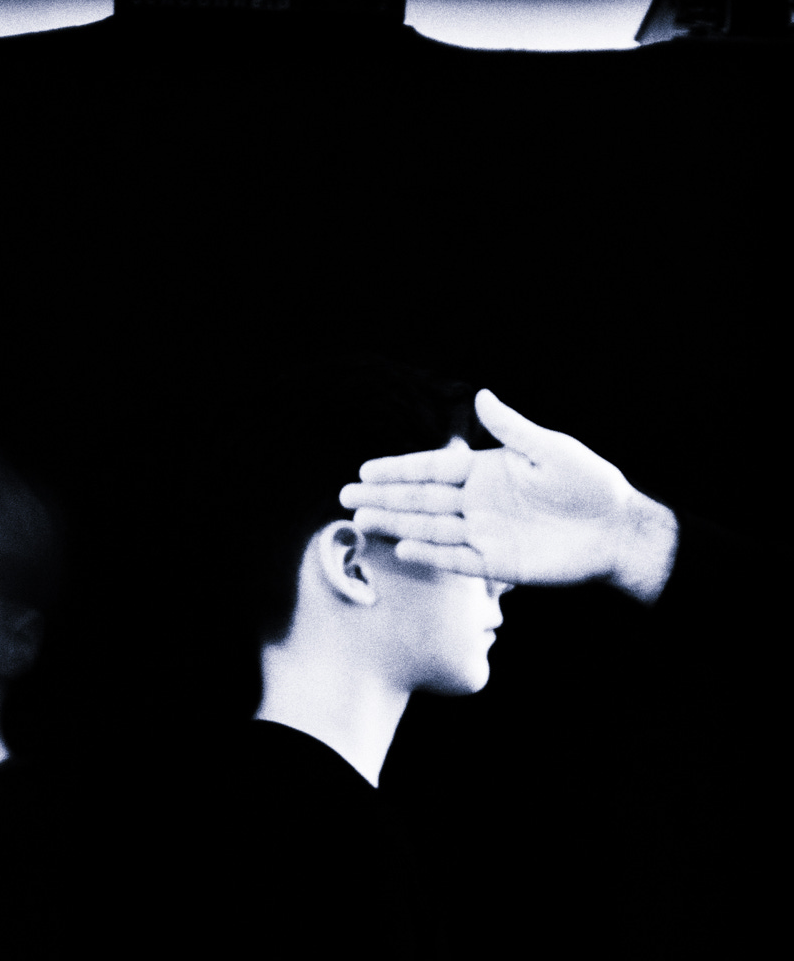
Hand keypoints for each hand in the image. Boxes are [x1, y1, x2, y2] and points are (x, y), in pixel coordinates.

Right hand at [337, 390, 677, 600]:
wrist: (615, 530)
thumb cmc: (589, 484)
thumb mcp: (550, 450)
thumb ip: (512, 429)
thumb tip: (480, 395)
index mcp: (487, 472)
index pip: (433, 470)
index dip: (399, 470)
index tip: (366, 470)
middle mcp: (478, 504)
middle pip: (421, 501)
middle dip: (384, 499)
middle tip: (346, 498)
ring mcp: (484, 535)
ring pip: (430, 529)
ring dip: (396, 526)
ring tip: (362, 522)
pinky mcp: (497, 565)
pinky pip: (456, 560)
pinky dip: (430, 555)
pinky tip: (403, 548)